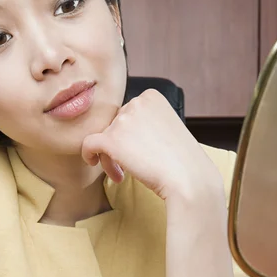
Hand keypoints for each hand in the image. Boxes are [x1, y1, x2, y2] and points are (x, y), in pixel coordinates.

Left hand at [82, 89, 222, 200]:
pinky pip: (89, 144)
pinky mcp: (111, 139)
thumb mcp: (167, 130)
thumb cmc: (182, 162)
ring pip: (103, 137)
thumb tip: (123, 134)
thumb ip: (145, 125)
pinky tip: (93, 163)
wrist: (188, 179)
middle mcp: (136, 102)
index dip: (129, 135)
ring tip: (122, 175)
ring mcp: (123, 120)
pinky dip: (88, 153)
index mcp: (152, 97)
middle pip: (114, 125)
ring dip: (110, 157)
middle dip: (119, 147)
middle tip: (129, 168)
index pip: (127, 114)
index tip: (138, 152)